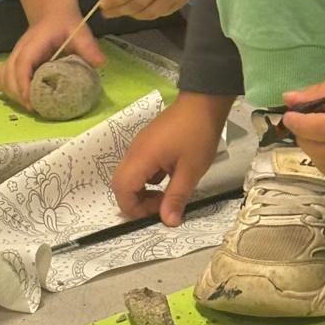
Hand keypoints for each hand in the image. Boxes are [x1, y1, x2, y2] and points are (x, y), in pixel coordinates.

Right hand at [0, 0, 105, 108]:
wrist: (52, 13)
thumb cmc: (65, 23)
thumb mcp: (80, 32)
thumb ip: (89, 47)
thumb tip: (100, 63)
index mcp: (34, 43)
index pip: (22, 64)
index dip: (24, 84)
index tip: (31, 101)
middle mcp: (20, 50)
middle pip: (8, 74)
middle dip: (19, 94)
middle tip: (36, 109)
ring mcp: (15, 55)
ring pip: (2, 77)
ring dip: (13, 93)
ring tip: (31, 105)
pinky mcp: (15, 61)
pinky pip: (2, 76)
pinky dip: (8, 89)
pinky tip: (22, 97)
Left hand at [100, 0, 204, 20]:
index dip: (112, 1)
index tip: (102, 5)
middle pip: (137, 4)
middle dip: (119, 10)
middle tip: (109, 11)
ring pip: (150, 13)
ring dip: (133, 14)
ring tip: (124, 10)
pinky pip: (163, 12)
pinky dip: (149, 14)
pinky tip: (141, 8)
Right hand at [111, 91, 231, 225]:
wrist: (204, 102)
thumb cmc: (198, 135)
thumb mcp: (191, 170)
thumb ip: (176, 197)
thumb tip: (168, 222)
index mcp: (140, 158)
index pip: (122, 190)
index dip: (135, 208)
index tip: (158, 212)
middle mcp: (134, 152)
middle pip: (121, 184)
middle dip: (137, 201)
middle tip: (163, 205)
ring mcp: (139, 146)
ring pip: (130, 176)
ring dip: (144, 190)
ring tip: (168, 194)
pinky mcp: (148, 143)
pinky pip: (140, 166)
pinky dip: (149, 178)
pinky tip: (171, 177)